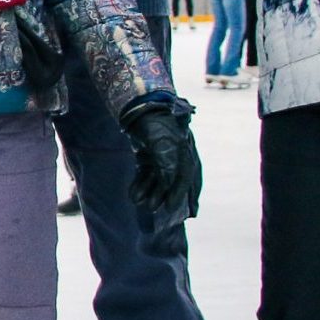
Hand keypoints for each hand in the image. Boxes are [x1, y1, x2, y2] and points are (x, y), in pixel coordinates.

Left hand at [120, 101, 202, 221]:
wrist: (142, 109)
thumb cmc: (156, 126)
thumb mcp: (162, 146)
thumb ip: (166, 167)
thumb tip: (167, 187)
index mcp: (185, 155)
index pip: (185, 180)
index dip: (179, 195)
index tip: (174, 209)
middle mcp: (176, 158)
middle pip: (172, 183)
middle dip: (162, 197)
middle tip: (153, 209)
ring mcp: (162, 158)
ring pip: (157, 180)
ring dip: (149, 192)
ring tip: (139, 203)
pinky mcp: (149, 156)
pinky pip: (146, 174)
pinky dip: (141, 184)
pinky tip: (134, 194)